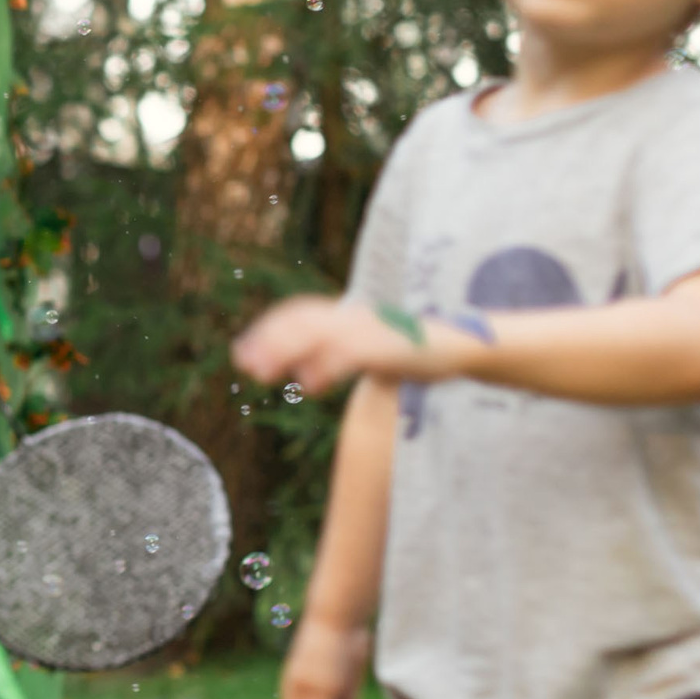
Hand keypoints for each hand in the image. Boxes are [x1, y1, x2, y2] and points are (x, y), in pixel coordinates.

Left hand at [234, 295, 439, 394]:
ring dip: (286, 351)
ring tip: (262, 372)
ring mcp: (369, 330)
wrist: (458, 344)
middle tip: (243, 364)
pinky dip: (326, 365)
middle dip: (269, 341)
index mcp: (346, 316)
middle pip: (301, 322)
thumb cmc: (407, 349)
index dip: (268, 330)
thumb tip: (304, 372)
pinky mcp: (387, 347)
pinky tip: (309, 384)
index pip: (298, 314)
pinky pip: (351, 354)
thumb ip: (335, 355)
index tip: (241, 352)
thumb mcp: (366, 348)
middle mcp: (353, 318)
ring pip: (319, 335)